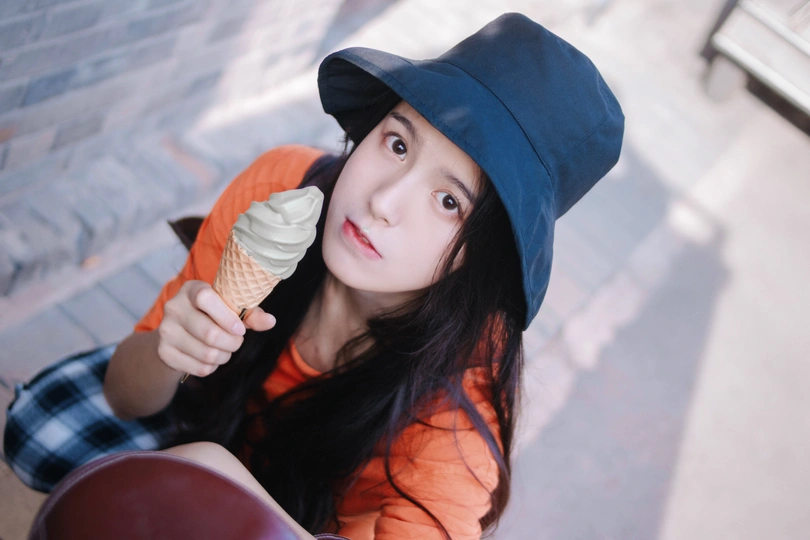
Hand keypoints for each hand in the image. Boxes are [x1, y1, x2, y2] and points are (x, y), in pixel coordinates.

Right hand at [157, 280, 275, 377]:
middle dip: (232, 343)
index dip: (227, 317)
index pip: (206, 298)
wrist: (178, 331)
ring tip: (225, 350)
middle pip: (209, 334)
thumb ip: (250, 314)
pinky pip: (199, 368)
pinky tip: (210, 358)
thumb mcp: (229, 309)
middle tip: (236, 342)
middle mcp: (174, 307)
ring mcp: (166, 331)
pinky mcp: (164, 352)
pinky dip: (212, 367)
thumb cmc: (211, 315)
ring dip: (224, 356)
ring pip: (206, 354)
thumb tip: (270, 321)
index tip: (240, 329)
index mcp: (191, 290)